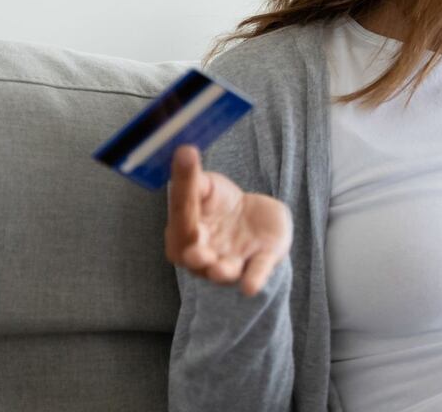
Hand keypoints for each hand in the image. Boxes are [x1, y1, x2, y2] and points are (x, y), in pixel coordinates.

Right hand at [165, 144, 292, 296]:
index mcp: (184, 230)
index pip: (182, 213)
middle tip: (193, 252)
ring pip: (222, 270)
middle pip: (195, 253)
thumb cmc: (221, 205)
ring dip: (221, 270)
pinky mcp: (259, 261)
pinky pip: (255, 273)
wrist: (257, 219)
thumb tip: (184, 154)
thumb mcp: (208, 187)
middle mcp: (203, 252)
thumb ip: (195, 180)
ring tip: (219, 269)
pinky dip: (253, 279)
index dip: (183, 190)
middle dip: (195, 254)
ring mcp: (231, 260)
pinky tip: (250, 287)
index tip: (186, 159)